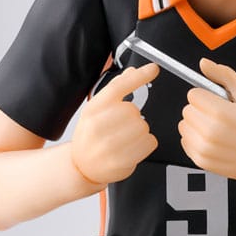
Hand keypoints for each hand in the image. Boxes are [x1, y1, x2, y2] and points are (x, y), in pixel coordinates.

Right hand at [71, 64, 158, 184]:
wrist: (82, 166)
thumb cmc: (90, 137)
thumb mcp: (96, 110)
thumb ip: (115, 90)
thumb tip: (132, 72)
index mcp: (93, 109)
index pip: (118, 86)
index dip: (139, 76)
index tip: (153, 69)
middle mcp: (98, 125)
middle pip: (134, 110)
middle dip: (134, 117)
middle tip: (123, 127)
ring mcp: (108, 144)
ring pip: (143, 127)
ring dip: (140, 132)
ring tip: (126, 139)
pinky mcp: (121, 159)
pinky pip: (149, 143)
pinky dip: (146, 144)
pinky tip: (132, 147)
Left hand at [178, 59, 235, 179]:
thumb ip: (224, 76)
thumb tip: (204, 64)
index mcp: (222, 113)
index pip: (193, 95)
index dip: (206, 95)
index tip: (217, 101)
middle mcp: (211, 133)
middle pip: (187, 110)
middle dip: (200, 109)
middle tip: (219, 115)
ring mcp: (205, 149)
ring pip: (184, 126)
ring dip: (196, 124)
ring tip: (216, 128)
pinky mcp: (202, 161)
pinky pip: (185, 142)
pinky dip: (195, 139)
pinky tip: (212, 140)